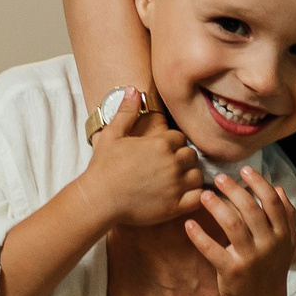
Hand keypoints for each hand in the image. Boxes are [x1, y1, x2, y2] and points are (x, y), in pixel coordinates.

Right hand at [84, 87, 203, 229]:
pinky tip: (183, 195)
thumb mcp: (112, 134)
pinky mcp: (175, 206)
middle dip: (181, 158)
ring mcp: (175, 186)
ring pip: (197, 175)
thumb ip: (126, 111)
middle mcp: (172, 163)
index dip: (171, 143)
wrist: (99, 199)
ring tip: (175, 180)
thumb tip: (134, 89)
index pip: (180, 138)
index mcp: (161, 144)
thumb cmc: (103, 167)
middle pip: (190, 155)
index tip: (161, 151)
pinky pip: (197, 198)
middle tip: (168, 165)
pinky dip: (194, 196)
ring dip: (189, 176)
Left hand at [183, 170, 295, 295]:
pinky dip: (199, 236)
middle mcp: (269, 245)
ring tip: (203, 195)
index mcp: (283, 235)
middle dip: (234, 189)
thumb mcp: (286, 243)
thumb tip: (278, 188)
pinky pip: (212, 249)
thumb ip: (286, 216)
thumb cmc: (271, 269)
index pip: (273, 202)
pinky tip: (189, 224)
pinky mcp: (232, 271)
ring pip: (233, 225)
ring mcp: (251, 258)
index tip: (244, 170)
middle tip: (218, 178)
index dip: (259, 183)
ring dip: (216, 206)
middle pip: (252, 209)